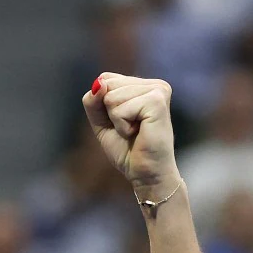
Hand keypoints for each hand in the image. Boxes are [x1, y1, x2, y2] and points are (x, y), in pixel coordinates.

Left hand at [82, 73, 178, 191]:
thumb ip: (94, 100)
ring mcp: (158, 90)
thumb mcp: (101, 121)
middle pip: (107, 85)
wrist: (145, 174)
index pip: (105, 79)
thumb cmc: (127, 150)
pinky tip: (138, 133)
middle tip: (130, 129)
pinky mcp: (157, 101)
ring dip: (117, 121)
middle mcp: (155, 84)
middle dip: (110, 113)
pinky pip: (119, 110)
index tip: (123, 122)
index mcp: (144, 85)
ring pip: (111, 97)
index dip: (103, 105)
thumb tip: (100, 84)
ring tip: (135, 131)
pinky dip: (122, 126)